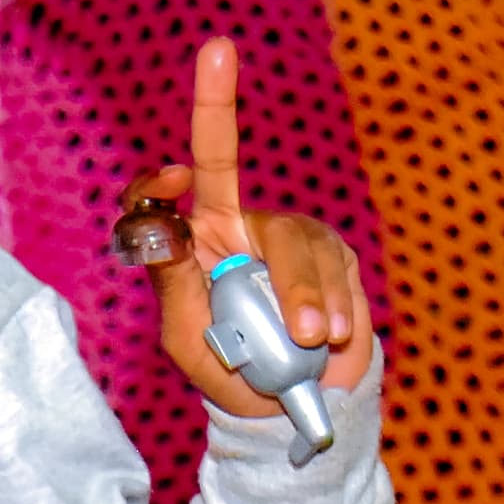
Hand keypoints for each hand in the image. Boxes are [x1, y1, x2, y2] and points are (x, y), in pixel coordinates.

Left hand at [126, 38, 375, 419]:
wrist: (282, 409)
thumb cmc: (226, 367)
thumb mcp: (185, 332)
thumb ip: (171, 276)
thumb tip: (162, 221)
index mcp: (208, 232)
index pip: (208, 159)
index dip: (213, 110)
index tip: (206, 93)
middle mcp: (253, 227)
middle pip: (273, 226)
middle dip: (292, 280)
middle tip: (300, 335)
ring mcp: (298, 243)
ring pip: (310, 251)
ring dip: (314, 304)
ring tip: (311, 346)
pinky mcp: (338, 261)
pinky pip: (340, 273)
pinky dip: (336, 309)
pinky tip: (329, 340)